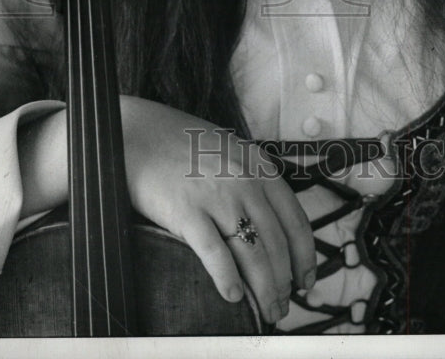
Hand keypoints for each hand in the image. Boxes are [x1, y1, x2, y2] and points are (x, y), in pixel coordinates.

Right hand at [120, 95, 315, 324]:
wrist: (138, 134)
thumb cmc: (182, 145)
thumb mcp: (230, 151)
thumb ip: (252, 180)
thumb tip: (269, 224)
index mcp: (258, 167)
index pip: (295, 219)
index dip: (305, 256)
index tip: (306, 280)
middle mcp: (244, 181)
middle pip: (276, 243)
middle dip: (284, 281)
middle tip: (283, 305)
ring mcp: (217, 196)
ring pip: (253, 253)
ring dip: (264, 289)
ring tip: (267, 309)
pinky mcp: (187, 212)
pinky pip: (215, 253)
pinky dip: (228, 279)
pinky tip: (233, 296)